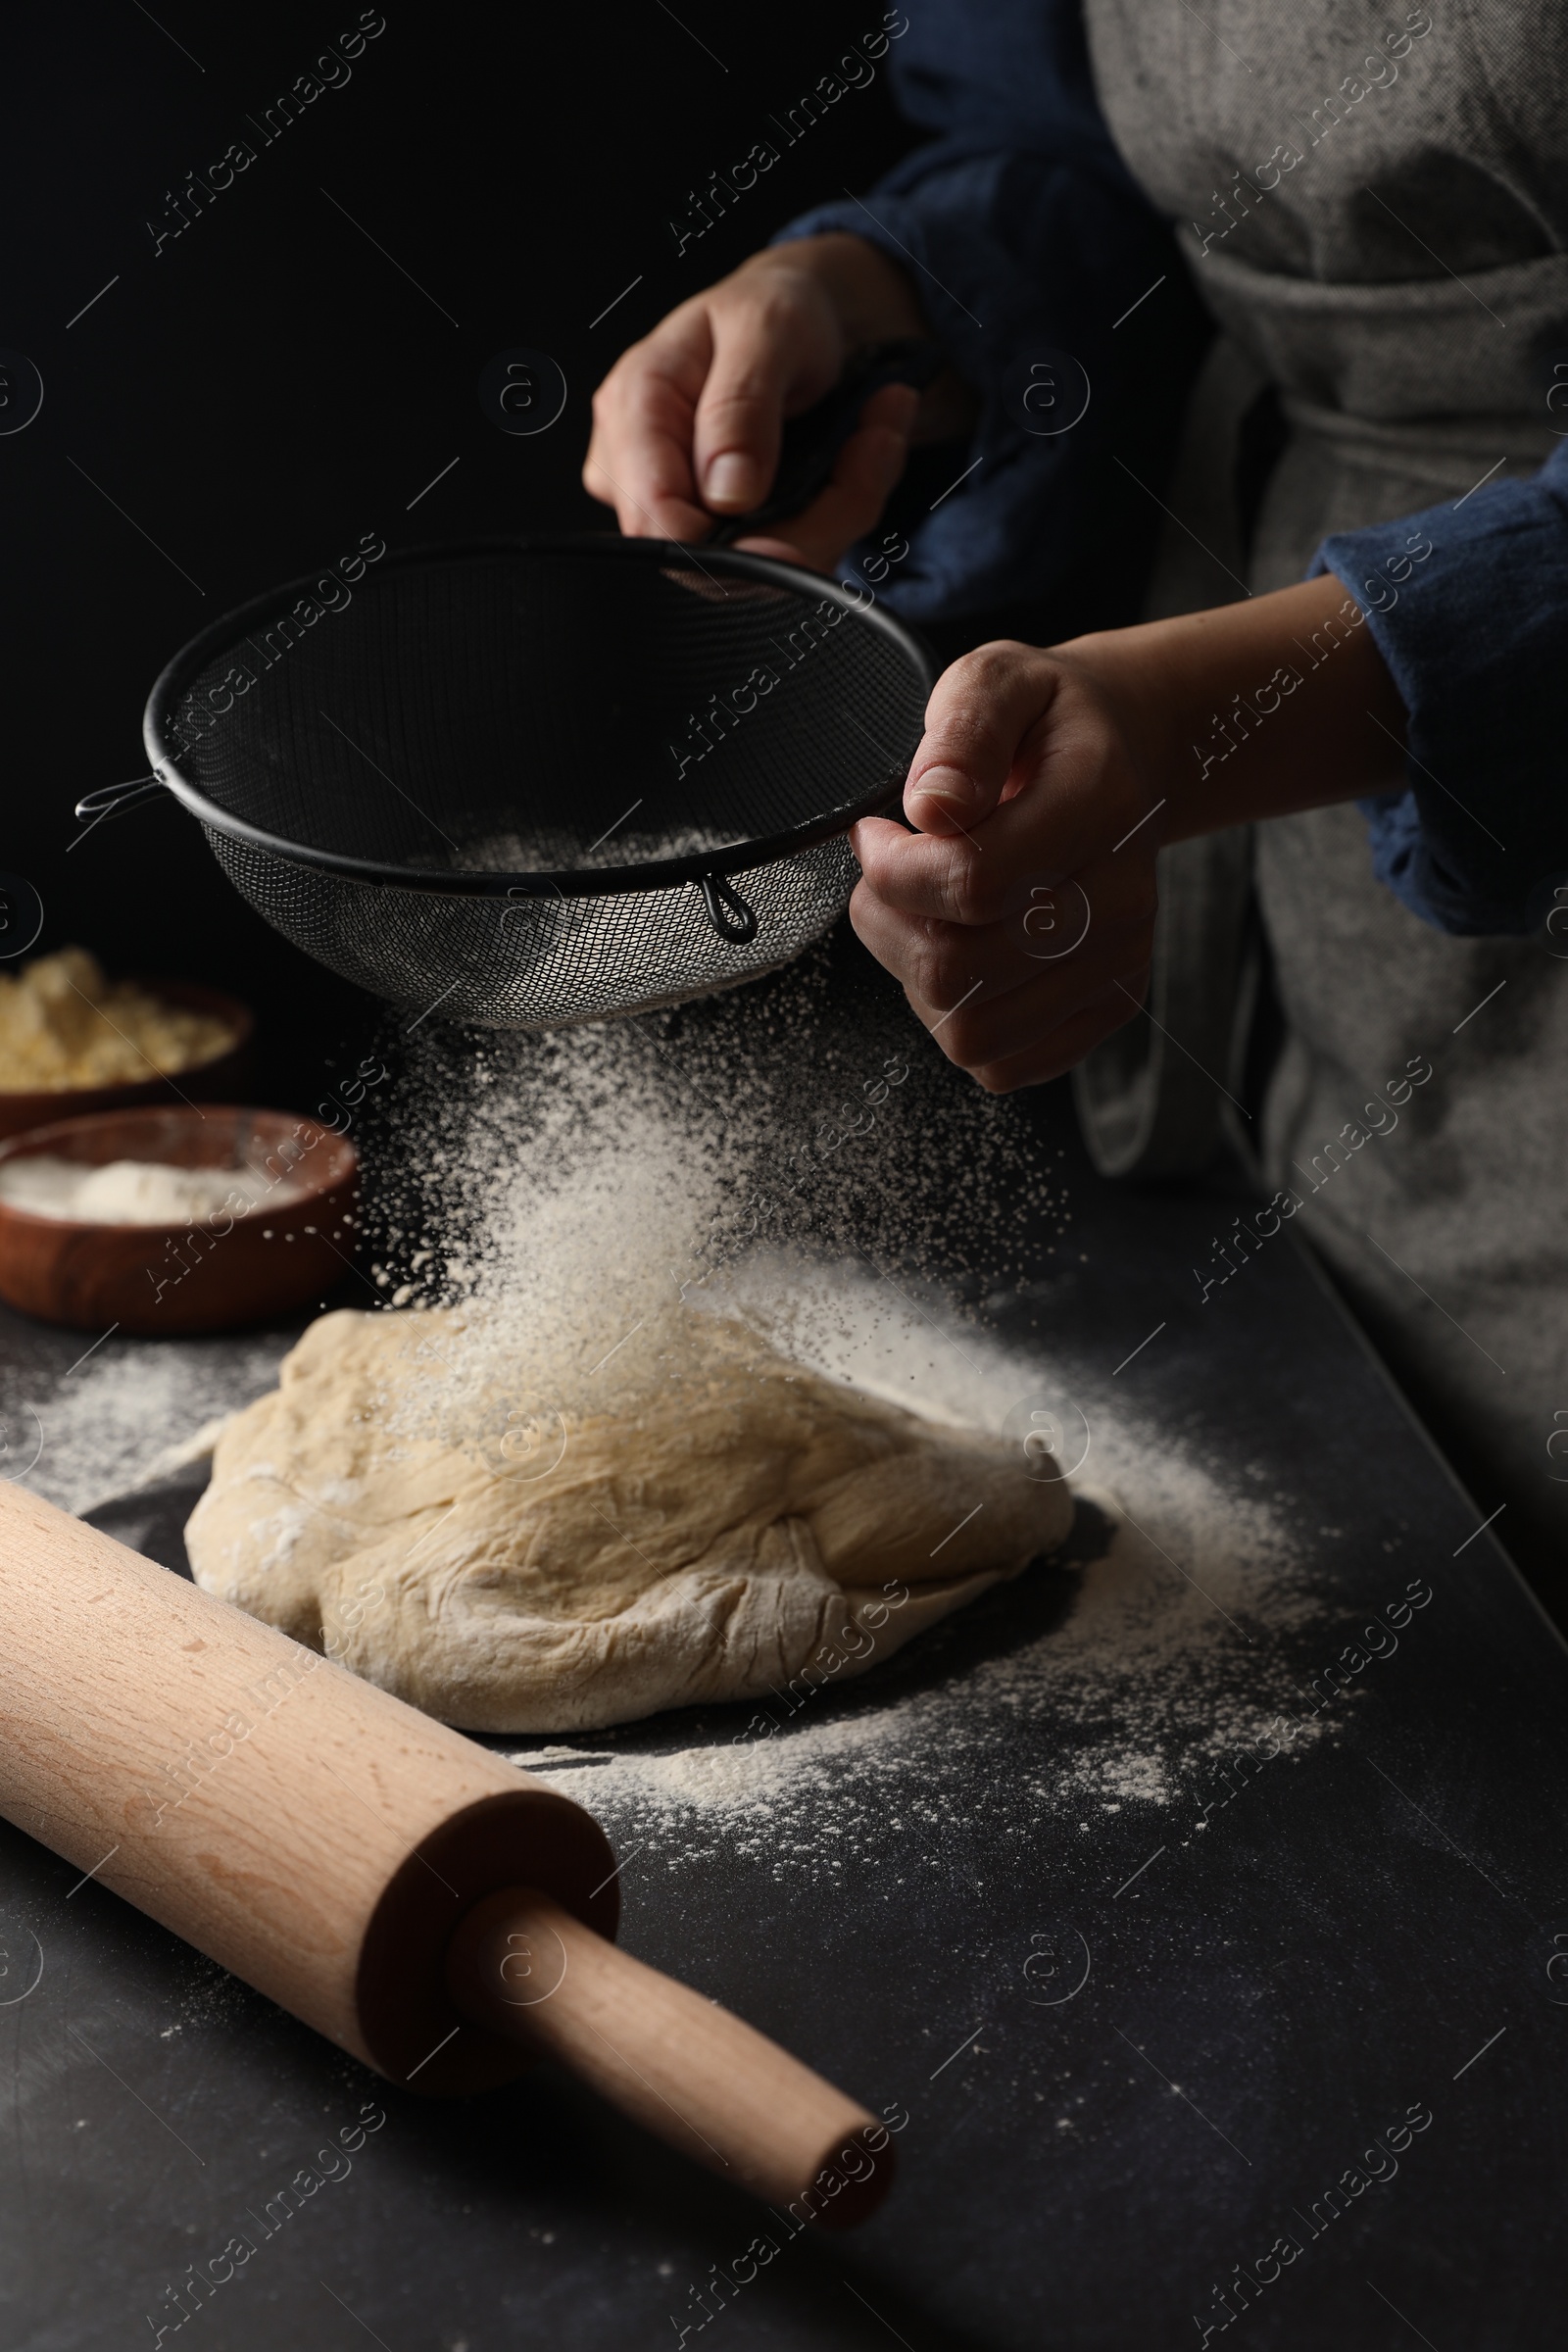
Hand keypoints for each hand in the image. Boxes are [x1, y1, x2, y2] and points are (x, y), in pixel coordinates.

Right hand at [583, 234, 925, 572]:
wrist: (811, 316)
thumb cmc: (774, 308)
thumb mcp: (767, 328)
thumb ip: (741, 406)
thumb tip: (726, 493)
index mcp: (637, 407)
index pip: (656, 520)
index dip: (723, 548)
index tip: (798, 531)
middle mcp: (650, 466)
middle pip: (712, 559)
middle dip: (807, 526)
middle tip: (871, 447)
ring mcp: (689, 502)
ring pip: (760, 569)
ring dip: (838, 515)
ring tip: (876, 436)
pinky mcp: (733, 527)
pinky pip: (791, 556)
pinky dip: (843, 515)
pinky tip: (865, 456)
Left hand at [849, 642, 1162, 1091]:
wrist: (1123, 756)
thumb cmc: (1045, 724)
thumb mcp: (997, 680)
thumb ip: (963, 731)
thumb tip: (933, 806)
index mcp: (1100, 804)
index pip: (973, 882)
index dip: (892, 869)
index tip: (879, 833)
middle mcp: (1123, 896)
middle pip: (958, 972)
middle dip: (891, 925)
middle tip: (893, 875)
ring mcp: (1120, 962)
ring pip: (971, 1032)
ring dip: (918, 978)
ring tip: (928, 914)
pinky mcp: (1108, 1008)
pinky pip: (1003, 1064)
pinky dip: (961, 1020)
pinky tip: (964, 953)